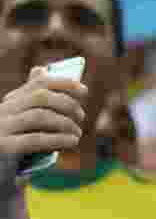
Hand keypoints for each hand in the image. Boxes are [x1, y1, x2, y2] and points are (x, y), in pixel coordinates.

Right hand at [0, 67, 86, 187]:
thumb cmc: (15, 149)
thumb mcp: (23, 123)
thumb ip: (34, 103)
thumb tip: (42, 69)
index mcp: (9, 103)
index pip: (37, 83)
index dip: (63, 83)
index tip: (84, 90)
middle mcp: (2, 111)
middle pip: (40, 97)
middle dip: (67, 104)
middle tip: (81, 116)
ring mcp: (1, 128)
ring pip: (39, 116)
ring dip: (65, 123)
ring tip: (78, 134)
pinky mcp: (3, 147)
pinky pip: (35, 139)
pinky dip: (58, 139)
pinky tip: (72, 142)